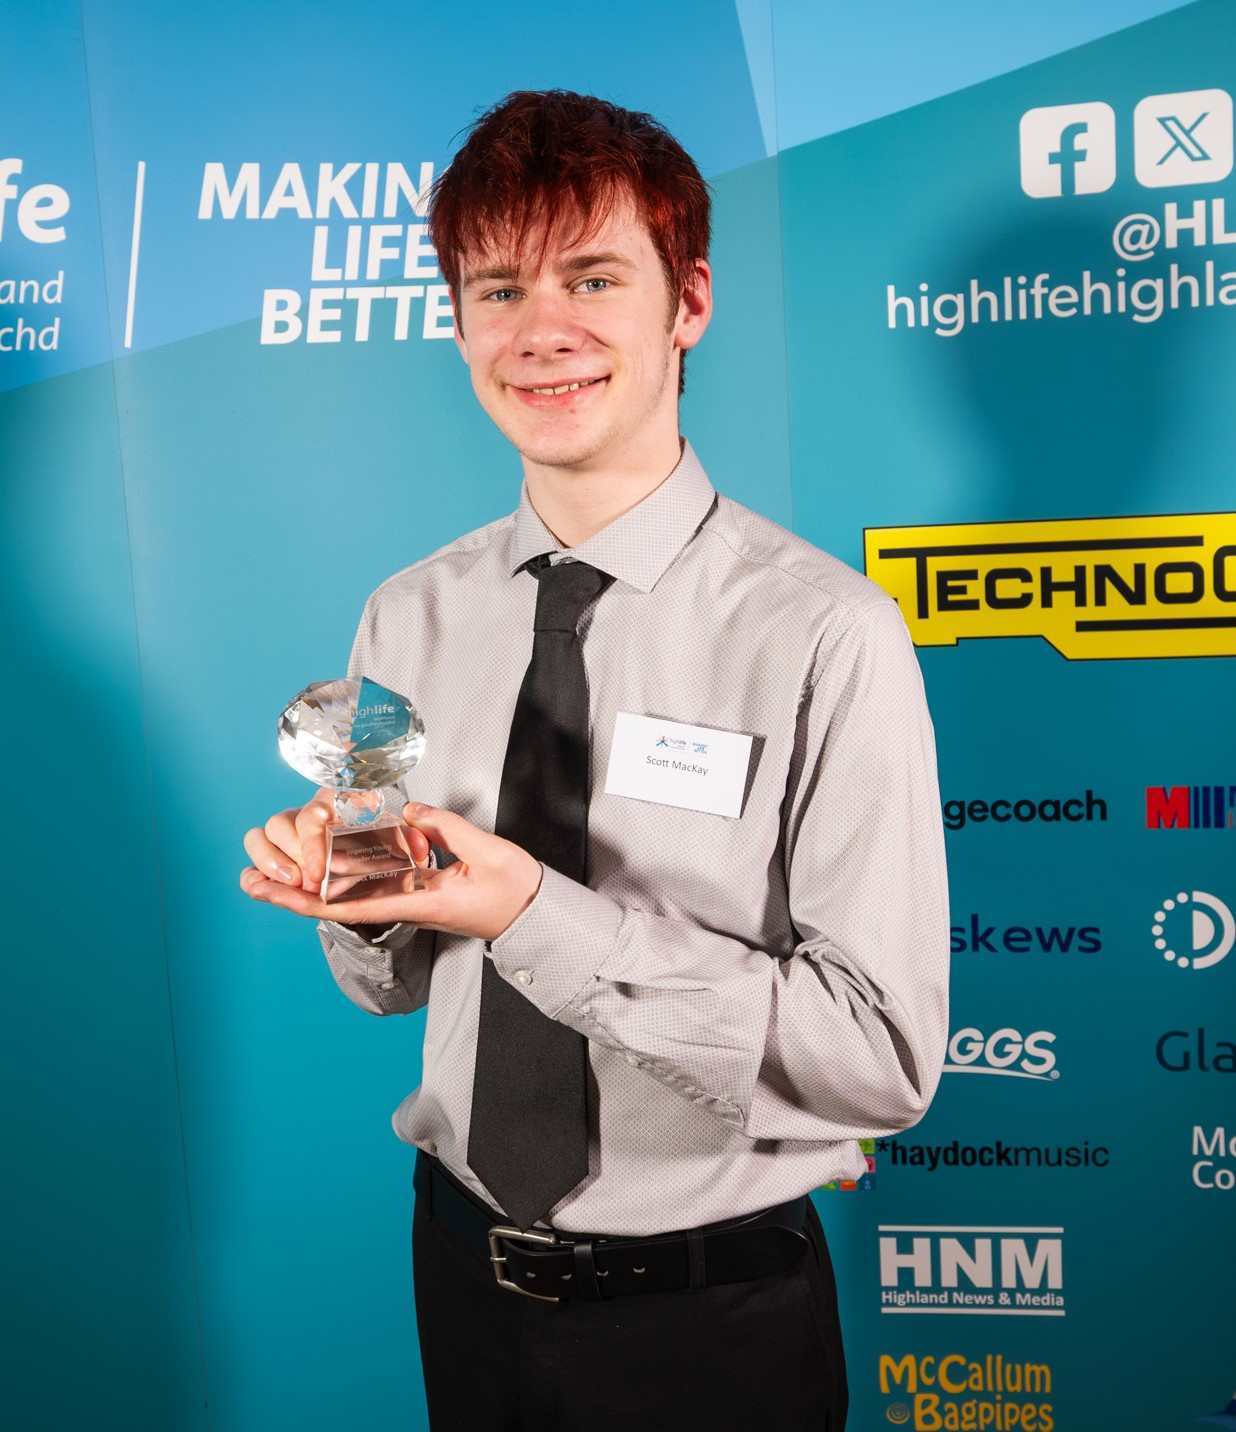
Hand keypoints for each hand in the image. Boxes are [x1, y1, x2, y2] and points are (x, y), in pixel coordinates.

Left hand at [240, 802, 543, 941]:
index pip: (356, 903)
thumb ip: (446, 827)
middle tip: (250, 885)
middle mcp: (409, 904)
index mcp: (421, 900)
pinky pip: (373, 888)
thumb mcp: (486, 853)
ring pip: (351, 897)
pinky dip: (342, 880)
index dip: (312, 898)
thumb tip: (406, 810)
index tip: (277, 892)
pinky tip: (324, 870)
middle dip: (292, 896)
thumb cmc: (516, 890)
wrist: (536, 914)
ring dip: (309, 889)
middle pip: (340, 904)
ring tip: (270, 878)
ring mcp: (413, 899)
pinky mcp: (420, 891)